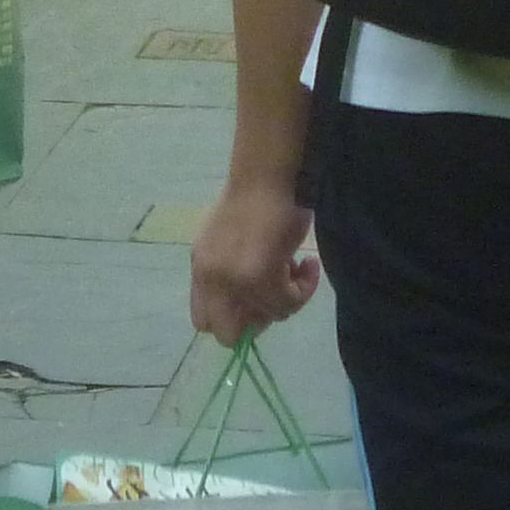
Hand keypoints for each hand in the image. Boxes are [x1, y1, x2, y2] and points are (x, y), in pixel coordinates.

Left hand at [189, 179, 322, 344]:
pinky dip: (306, 287)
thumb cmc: (254, 196)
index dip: (232, 320)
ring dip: (288, 297)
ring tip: (298, 267)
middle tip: (276, 296)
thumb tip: (253, 300)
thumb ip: (229, 270)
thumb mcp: (227, 239)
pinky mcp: (262, 279)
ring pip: (268, 317)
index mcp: (200, 268)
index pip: (202, 320)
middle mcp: (211, 280)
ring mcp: (234, 282)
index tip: (255, 304)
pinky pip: (290, 302)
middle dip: (257, 322)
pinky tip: (309, 264)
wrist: (267, 174)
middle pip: (227, 334)